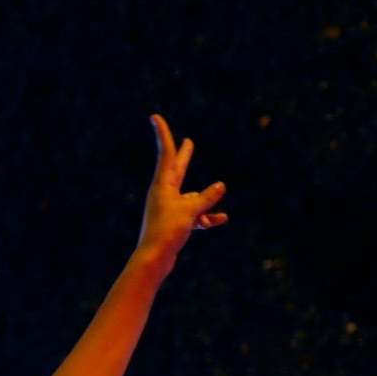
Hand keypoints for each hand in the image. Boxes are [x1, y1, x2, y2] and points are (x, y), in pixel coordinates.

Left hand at [136, 114, 227, 265]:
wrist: (153, 259)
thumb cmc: (168, 231)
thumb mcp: (191, 211)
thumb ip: (206, 197)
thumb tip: (221, 185)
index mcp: (162, 185)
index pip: (165, 153)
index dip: (163, 134)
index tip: (154, 117)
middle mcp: (163, 194)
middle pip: (175, 169)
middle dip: (182, 155)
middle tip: (185, 142)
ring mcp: (168, 209)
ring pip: (190, 195)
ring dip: (204, 195)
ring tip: (219, 188)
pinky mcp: (174, 223)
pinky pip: (194, 216)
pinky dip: (207, 217)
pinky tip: (222, 219)